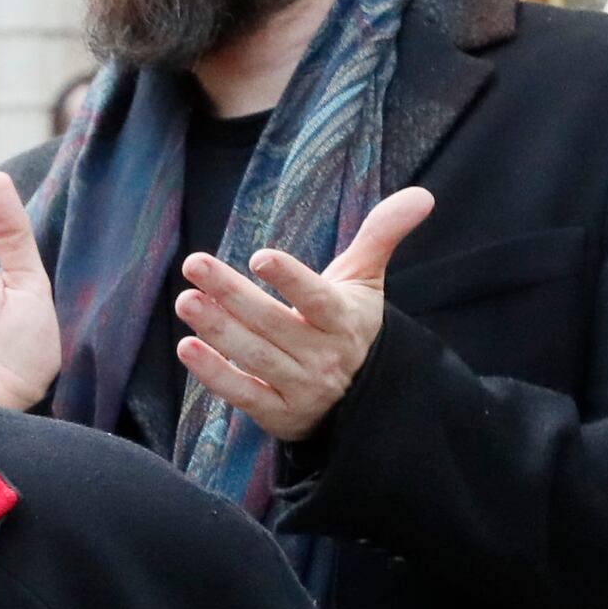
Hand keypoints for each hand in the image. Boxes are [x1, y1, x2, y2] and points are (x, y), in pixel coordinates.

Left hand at [173, 187, 433, 443]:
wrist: (357, 395)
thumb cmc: (348, 324)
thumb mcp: (366, 281)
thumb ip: (381, 236)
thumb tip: (421, 195)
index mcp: (344, 320)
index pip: (317, 299)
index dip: (290, 279)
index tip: (259, 256)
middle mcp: (325, 355)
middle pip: (273, 323)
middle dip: (231, 294)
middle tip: (194, 265)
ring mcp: (302, 387)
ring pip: (255, 357)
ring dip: (218, 330)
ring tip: (186, 300)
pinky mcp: (279, 413)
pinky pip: (244, 393)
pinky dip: (215, 374)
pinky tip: (188, 348)